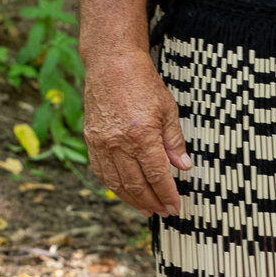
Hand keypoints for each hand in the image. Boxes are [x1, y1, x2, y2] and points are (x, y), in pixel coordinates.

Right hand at [83, 47, 191, 216]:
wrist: (112, 64)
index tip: (175, 206)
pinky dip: (114, 186)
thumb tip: (184, 167)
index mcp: (142, 136)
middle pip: (136, 185)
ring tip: (146, 209)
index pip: (157, 176)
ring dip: (132, 200)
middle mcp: (119, 143)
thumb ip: (174, 142)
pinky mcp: (91, 141)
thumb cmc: (143, 83)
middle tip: (163, 212)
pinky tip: (124, 192)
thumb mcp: (168, 110)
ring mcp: (102, 144)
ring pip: (117, 183)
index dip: (167, 194)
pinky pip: (102, 172)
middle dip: (152, 202)